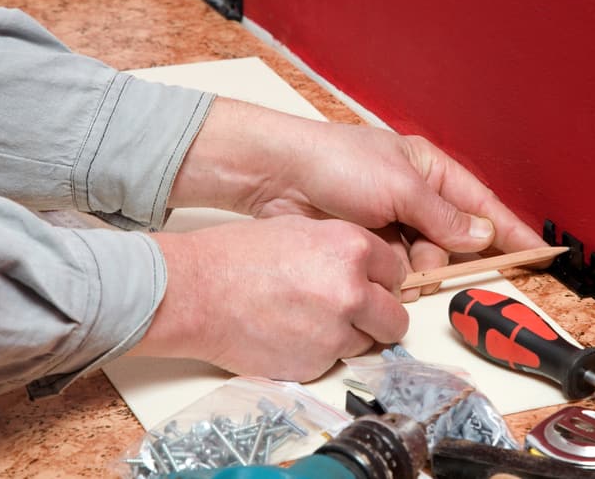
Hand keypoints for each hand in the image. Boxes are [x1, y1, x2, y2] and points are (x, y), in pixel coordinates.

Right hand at [131, 215, 407, 380]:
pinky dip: (320, 352)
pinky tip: (292, 333)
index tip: (373, 285)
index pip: (396, 272)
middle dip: (380, 317)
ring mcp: (335, 332)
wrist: (198, 292)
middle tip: (356, 312)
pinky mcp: (316, 364)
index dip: (381, 280)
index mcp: (350, 248)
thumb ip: (342, 250)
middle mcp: (351, 290)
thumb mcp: (301, 231)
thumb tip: (365, 269)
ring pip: (367, 342)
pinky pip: (334, 361)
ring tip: (310, 319)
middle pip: (395, 317)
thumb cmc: (237, 258)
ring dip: (349, 336)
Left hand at [169, 99, 545, 298]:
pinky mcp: (369, 241)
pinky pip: (396, 266)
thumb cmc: (338, 163)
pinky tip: (378, 265)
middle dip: (446, 255)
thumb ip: (443, 217)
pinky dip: (392, 270)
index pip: (481, 204)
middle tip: (429, 263)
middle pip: (454, 238)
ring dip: (416, 266)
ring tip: (393, 258)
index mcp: (430, 169)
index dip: (510, 231)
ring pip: (425, 258)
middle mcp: (415, 195)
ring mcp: (391, 220)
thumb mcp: (399, 187)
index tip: (538, 255)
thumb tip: (482, 236)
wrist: (279, 175)